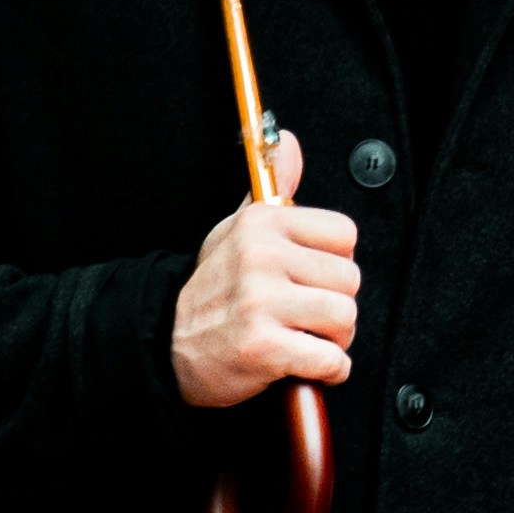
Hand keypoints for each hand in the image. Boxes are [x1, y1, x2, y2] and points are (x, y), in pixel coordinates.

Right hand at [170, 127, 358, 408]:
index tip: (312, 277)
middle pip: (350, 280)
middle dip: (336, 305)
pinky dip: (327, 371)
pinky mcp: (263, 347)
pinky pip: (330, 360)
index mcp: (262, 224)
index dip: (335, 262)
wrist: (164, 344)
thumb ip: (272, 189)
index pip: (344, 234)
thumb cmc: (210, 290)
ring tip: (304, 338)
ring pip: (344, 318)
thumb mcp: (235, 231)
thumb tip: (287, 140)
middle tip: (306, 315)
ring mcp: (261, 302)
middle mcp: (261, 257)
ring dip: (333, 340)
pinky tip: (303, 366)